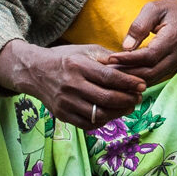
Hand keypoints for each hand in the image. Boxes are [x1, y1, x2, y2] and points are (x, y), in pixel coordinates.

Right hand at [0, 40, 143, 129]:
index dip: (128, 83)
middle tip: (138, 97)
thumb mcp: (84, 50)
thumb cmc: (64, 59)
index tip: (142, 85)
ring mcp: (66, 102)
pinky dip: (104, 121)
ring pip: (100, 114)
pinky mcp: (62, 115)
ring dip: (119, 112)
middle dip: (128, 99)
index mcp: (78, 66)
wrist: (34, 72)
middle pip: (107, 98)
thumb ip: (107, 58)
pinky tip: (111, 114)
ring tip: (128, 106)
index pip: (109, 77)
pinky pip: (88, 124)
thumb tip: (132, 66)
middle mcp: (71, 85)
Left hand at [105, 0, 176, 86]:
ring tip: (110, 75)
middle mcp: (175, 56)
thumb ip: (140, 25)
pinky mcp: (171, 69)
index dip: (128, 59)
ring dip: (130, 79)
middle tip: (104, 71)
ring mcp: (174, 65)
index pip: (148, 55)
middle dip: (126, 73)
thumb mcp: (156, 9)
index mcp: (172, 39)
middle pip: (149, 72)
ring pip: (151, 78)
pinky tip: (123, 77)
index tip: (110, 58)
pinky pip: (153, 78)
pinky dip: (138, 80)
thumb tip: (126, 46)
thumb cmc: (175, 12)